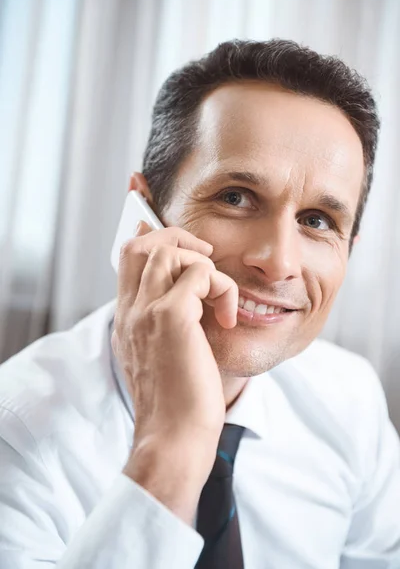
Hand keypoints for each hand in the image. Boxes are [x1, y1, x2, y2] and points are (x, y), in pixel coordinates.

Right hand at [112, 221, 237, 520]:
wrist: (173, 439)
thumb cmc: (176, 404)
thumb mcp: (162, 358)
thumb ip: (165, 327)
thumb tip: (191, 302)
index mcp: (127, 319)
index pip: (127, 259)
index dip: (151, 240)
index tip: (181, 244)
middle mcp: (130, 310)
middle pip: (141, 244)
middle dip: (176, 238)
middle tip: (204, 258)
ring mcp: (146, 311)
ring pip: (168, 251)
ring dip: (202, 263)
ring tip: (218, 294)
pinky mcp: (171, 317)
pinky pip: (200, 274)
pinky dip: (222, 288)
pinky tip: (228, 318)